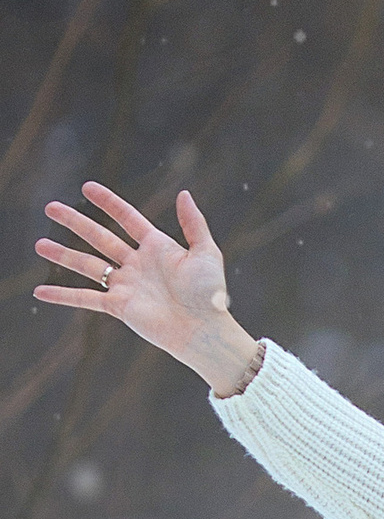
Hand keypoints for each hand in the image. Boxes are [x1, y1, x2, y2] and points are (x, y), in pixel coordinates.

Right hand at [34, 182, 261, 393]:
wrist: (204, 330)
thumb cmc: (209, 294)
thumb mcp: (206, 252)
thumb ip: (193, 223)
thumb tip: (183, 193)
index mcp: (157, 247)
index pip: (127, 218)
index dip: (108, 203)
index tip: (87, 187)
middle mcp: (137, 264)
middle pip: (99, 237)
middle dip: (75, 222)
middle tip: (50, 207)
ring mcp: (126, 285)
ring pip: (87, 265)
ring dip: (63, 255)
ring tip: (38, 244)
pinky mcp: (119, 307)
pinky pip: (85, 298)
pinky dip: (62, 295)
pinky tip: (40, 292)